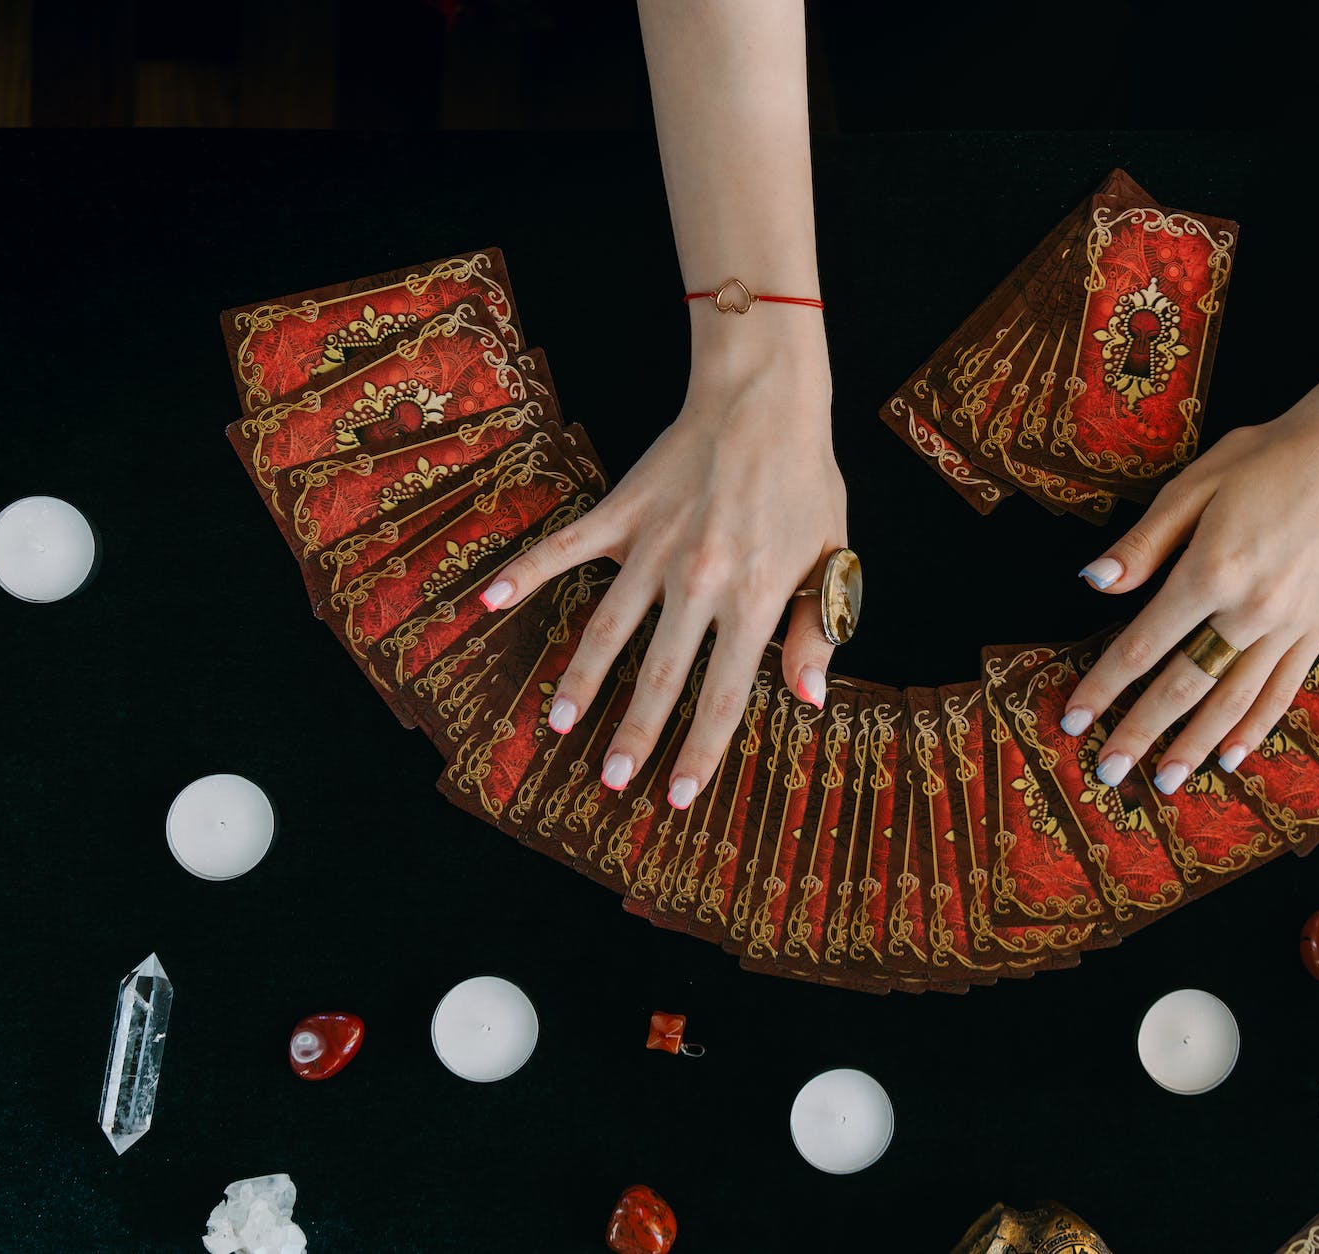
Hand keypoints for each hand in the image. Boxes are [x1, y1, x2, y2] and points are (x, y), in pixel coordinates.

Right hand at [479, 325, 843, 810]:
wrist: (764, 400)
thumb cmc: (804, 483)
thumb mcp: (831, 558)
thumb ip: (817, 630)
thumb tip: (809, 698)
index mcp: (754, 596)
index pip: (724, 692)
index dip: (700, 750)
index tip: (676, 795)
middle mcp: (699, 579)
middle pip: (660, 673)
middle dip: (635, 734)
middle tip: (611, 780)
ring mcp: (655, 546)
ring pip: (609, 626)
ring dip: (580, 679)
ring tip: (555, 724)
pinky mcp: (622, 511)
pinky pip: (566, 549)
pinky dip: (524, 574)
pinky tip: (487, 604)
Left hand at [1060, 384, 1318, 791]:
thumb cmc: (1269, 458)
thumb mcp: (1194, 485)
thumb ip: (1144, 543)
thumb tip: (1094, 583)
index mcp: (1210, 572)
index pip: (1143, 645)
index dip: (1104, 686)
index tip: (1075, 720)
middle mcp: (1250, 610)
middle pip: (1183, 686)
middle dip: (1140, 733)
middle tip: (1108, 772)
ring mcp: (1289, 625)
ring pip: (1233, 701)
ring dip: (1194, 745)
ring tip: (1166, 782)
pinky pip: (1282, 691)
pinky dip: (1255, 728)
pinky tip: (1231, 756)